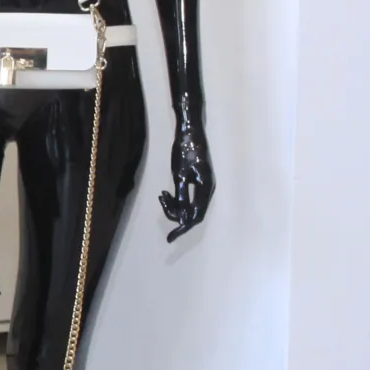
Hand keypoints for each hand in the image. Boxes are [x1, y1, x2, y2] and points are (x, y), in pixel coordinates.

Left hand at [157, 121, 214, 242]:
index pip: (195, 216)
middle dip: (175, 213)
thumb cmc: (185, 151)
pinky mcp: (199, 180)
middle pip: (192, 212)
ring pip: (189, 204)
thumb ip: (181, 197)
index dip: (182, 228)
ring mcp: (204, 184)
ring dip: (175, 204)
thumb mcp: (179, 175)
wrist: (190, 131)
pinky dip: (177, 197)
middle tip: (162, 202)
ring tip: (162, 195)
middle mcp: (207, 189)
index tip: (170, 237)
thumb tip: (181, 217)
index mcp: (205, 189)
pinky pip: (189, 196)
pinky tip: (166, 192)